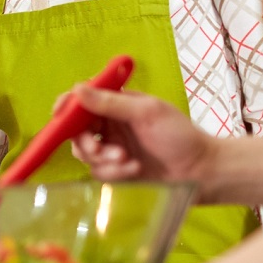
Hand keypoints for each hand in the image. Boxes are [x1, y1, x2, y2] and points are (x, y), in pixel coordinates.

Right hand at [68, 84, 216, 195]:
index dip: (67, 106)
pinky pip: (97, 172)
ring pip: (84, 153)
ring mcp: (110, 149)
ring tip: (127, 161)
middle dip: (86, 142)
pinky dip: (113, 173)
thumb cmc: (180, 136)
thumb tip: (77, 89)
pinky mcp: (115, 171)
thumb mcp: (148, 113)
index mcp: (116, 104)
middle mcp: (109, 126)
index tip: (60, 114)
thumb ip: (112, 102)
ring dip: (103, 159)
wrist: (202, 173)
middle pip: (75, 130)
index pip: (81, 100)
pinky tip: (134, 170)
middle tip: (103, 151)